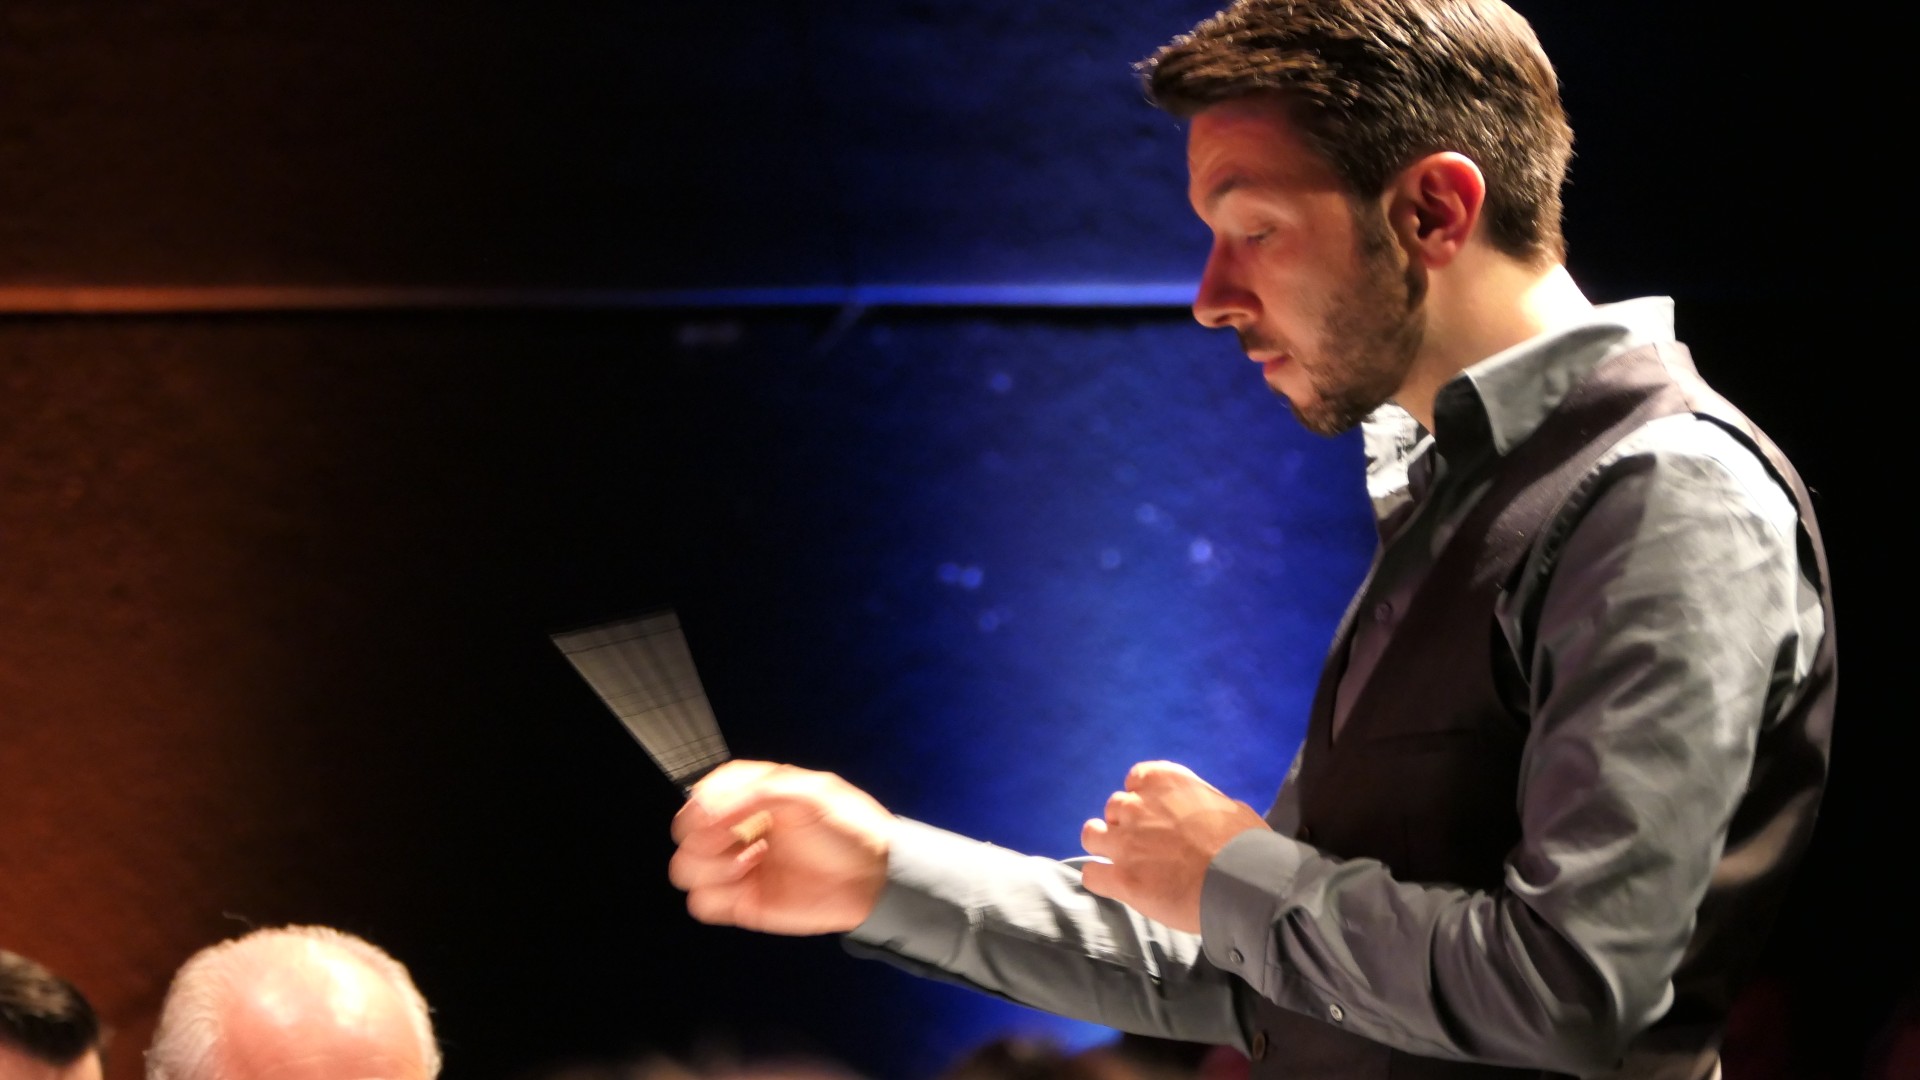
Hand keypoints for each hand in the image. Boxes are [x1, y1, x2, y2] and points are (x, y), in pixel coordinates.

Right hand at [668, 760, 893, 935]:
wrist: (874, 880)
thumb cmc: (850, 830)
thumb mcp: (810, 792)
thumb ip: (756, 793)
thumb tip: (708, 813)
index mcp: (754, 796)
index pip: (704, 794)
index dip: (702, 805)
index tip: (716, 816)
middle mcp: (741, 830)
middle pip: (687, 834)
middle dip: (704, 839)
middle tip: (736, 841)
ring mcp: (740, 867)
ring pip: (687, 869)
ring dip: (710, 868)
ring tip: (748, 864)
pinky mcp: (743, 903)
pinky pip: (702, 903)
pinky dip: (716, 896)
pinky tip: (748, 885)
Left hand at [1078, 761, 1268, 932]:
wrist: (1244, 883)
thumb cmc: (1246, 845)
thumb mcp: (1229, 806)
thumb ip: (1202, 804)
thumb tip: (1203, 813)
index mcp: (1165, 781)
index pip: (1136, 778)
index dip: (1144, 797)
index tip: (1155, 813)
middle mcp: (1138, 806)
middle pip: (1114, 808)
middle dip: (1126, 823)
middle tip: (1146, 843)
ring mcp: (1125, 842)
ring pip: (1092, 835)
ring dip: (1103, 845)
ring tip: (1121, 860)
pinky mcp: (1122, 878)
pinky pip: (1092, 875)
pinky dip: (1101, 880)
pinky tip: (1116, 886)